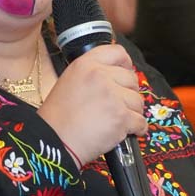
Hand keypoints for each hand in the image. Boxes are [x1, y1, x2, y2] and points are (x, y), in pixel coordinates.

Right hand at [38, 44, 146, 166]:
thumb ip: (92, 74)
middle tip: (117, 106)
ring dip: (132, 113)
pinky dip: (137, 129)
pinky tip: (127, 132)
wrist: (54, 142)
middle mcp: (100, 76)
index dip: (125, 64)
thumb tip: (117, 76)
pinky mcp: (121, 117)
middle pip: (131, 78)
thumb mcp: (69, 82)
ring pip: (138, 101)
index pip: (118, 52)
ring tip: (117, 122)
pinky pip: (141, 121)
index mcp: (85, 64)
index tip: (126, 73)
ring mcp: (112, 96)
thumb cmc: (58, 118)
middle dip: (128, 93)